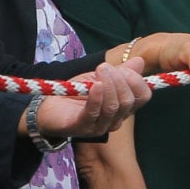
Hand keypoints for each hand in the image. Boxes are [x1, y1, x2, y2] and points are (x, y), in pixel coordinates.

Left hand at [36, 59, 151, 139]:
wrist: (47, 109)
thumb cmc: (75, 94)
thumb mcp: (99, 78)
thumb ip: (119, 72)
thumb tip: (139, 60)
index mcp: (123, 108)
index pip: (142, 97)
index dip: (137, 81)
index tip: (123, 68)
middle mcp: (115, 120)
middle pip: (128, 101)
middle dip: (120, 81)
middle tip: (105, 67)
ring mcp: (99, 126)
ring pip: (113, 107)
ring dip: (109, 85)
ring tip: (99, 71)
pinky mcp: (81, 128)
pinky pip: (93, 113)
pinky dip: (97, 97)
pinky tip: (95, 85)